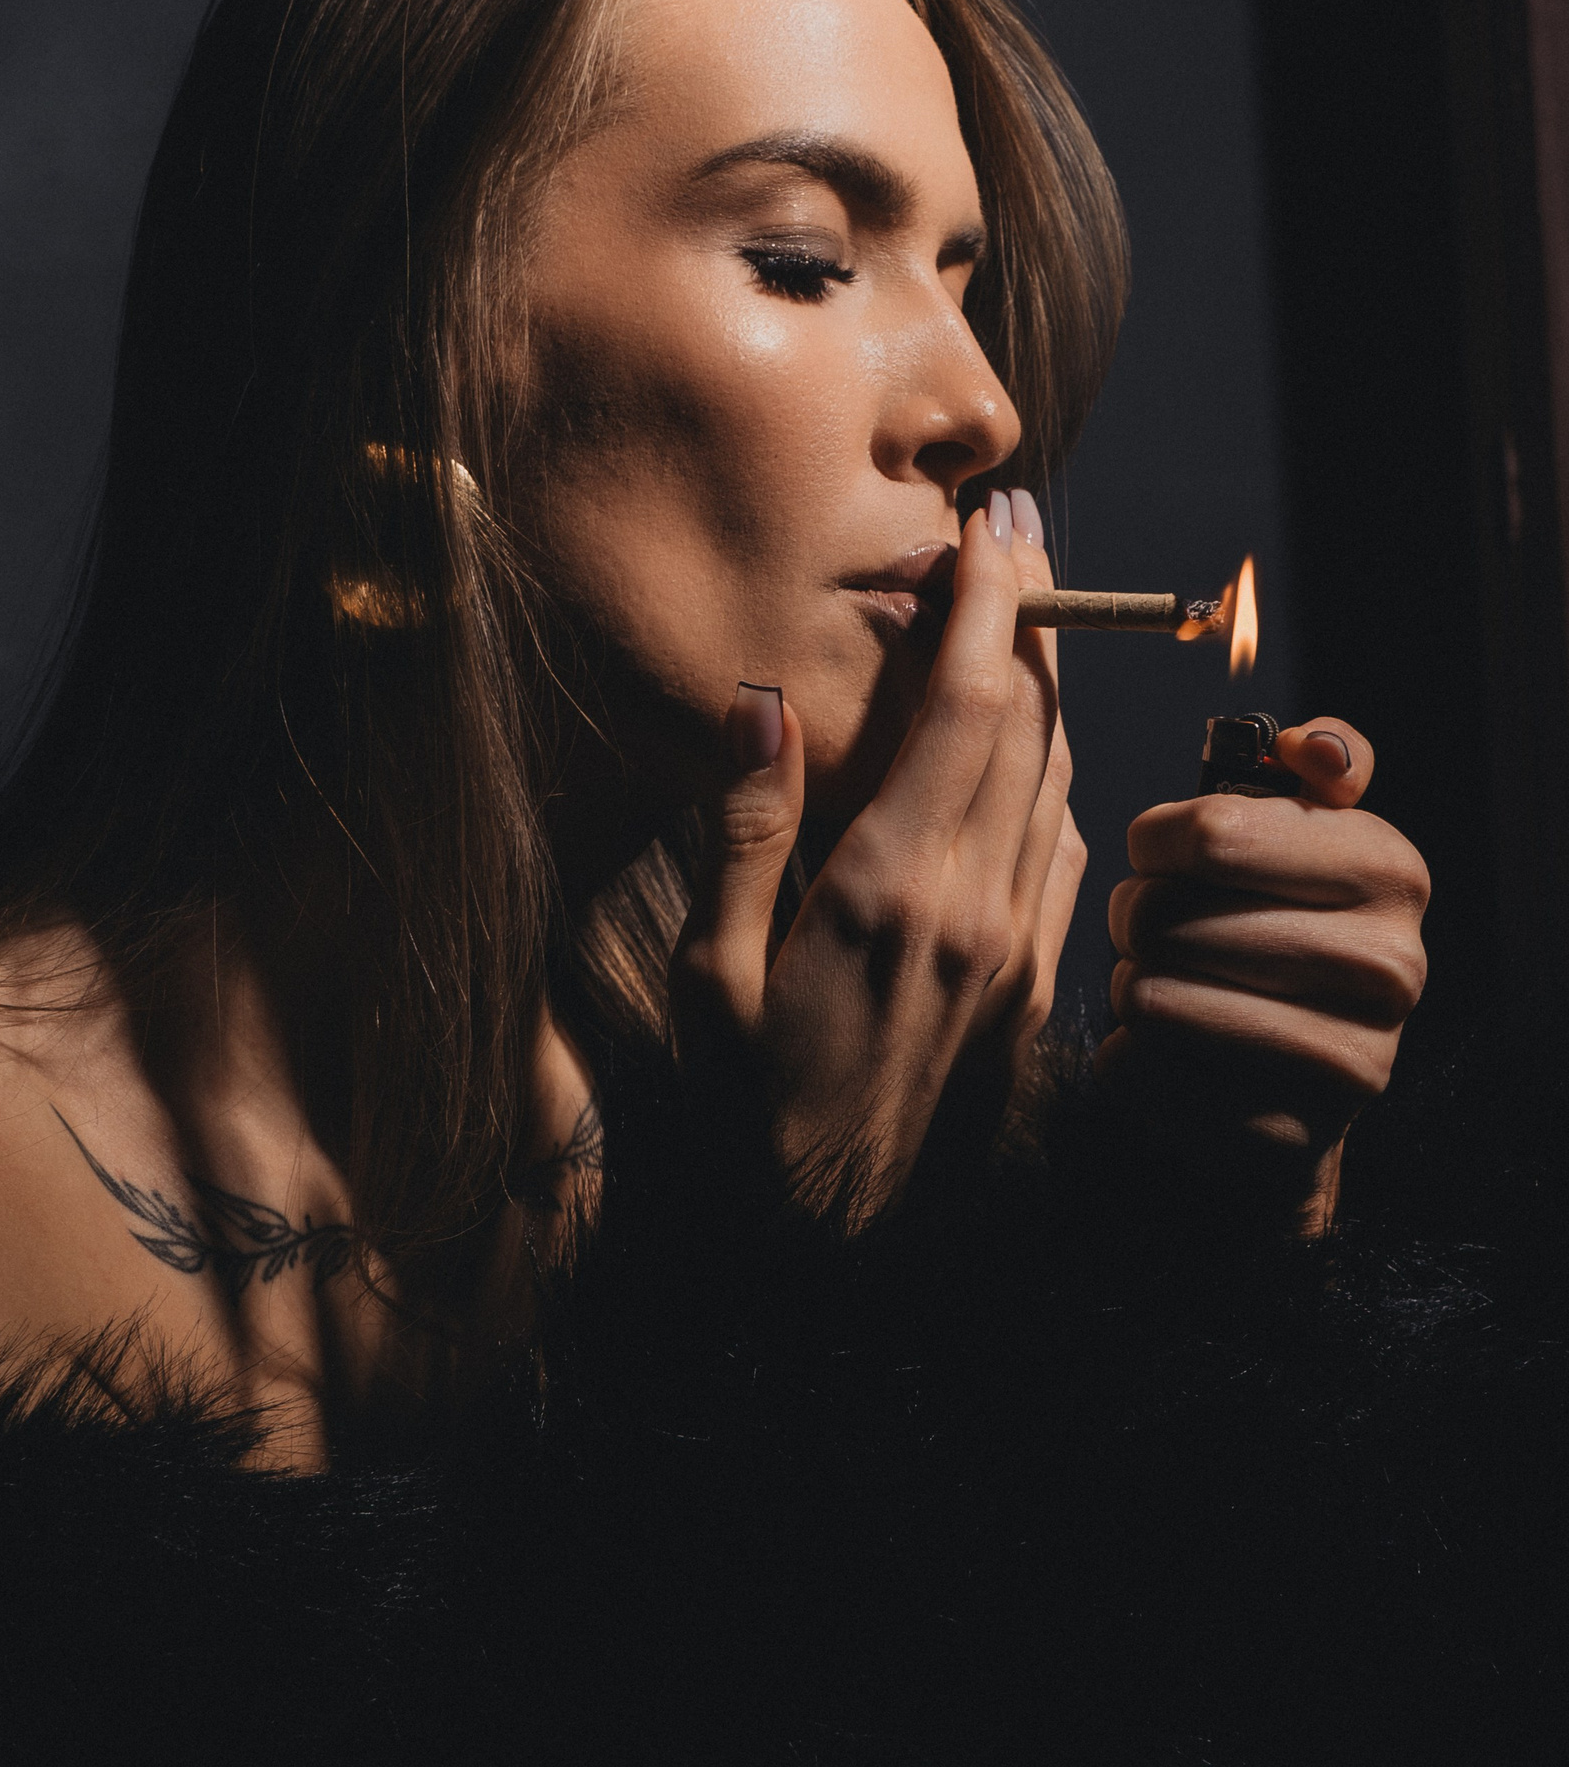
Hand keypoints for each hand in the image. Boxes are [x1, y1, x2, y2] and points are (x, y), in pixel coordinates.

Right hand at [670, 494, 1084, 1222]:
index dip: (986, 604)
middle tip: (1017, 537)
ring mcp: (1015, 955)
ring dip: (1045, 694)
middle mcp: (974, 911)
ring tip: (1018, 626)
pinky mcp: (1030, 994)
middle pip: (1029, 725)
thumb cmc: (736, 1106)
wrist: (817, 1239)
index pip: (965, 709)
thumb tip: (765, 700)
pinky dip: (1052, 781)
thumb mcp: (703, 976)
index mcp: (890, 890)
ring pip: (1058, 783)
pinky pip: (1063, 857)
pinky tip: (1024, 759)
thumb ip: (742, 832)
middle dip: (1029, 618)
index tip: (990, 527)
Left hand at [1098, 721, 1429, 1227]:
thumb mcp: (1312, 833)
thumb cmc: (1284, 929)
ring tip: (1160, 988)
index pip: (1210, 833)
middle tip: (1149, 934)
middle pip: (1166, 917)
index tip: (1157, 859)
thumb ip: (1324, 765)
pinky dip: (1125, 1059)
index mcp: (1392, 872)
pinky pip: (1138, 1073)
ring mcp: (1347, 1062)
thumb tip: (1313, 747)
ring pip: (1149, 998)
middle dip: (1134, 921)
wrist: (1301, 1083)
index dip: (1153, 844)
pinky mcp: (1286, 1137)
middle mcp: (1389, 967)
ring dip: (1130, 988)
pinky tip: (1165, 1052)